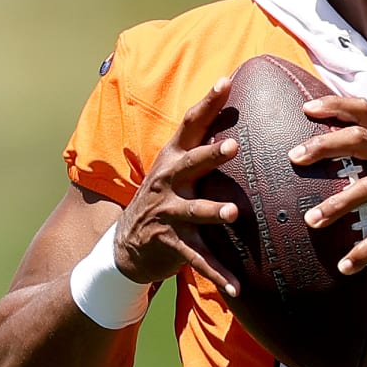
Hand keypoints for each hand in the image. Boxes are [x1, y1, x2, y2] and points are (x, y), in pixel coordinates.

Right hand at [111, 77, 242, 295]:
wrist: (126, 248)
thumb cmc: (164, 200)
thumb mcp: (175, 172)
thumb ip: (202, 148)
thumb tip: (241, 118)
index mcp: (172, 161)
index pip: (190, 124)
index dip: (208, 102)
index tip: (227, 79)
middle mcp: (168, 183)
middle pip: (190, 165)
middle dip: (211, 155)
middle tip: (234, 146)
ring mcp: (167, 215)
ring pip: (194, 213)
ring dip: (213, 213)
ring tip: (233, 215)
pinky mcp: (171, 246)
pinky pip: (198, 260)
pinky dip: (218, 274)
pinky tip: (238, 287)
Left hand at [289, 96, 366, 273]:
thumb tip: (336, 146)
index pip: (365, 111)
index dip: (335, 106)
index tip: (307, 108)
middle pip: (360, 140)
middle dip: (324, 146)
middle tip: (294, 156)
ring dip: (336, 205)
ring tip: (311, 220)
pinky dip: (363, 251)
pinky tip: (345, 265)